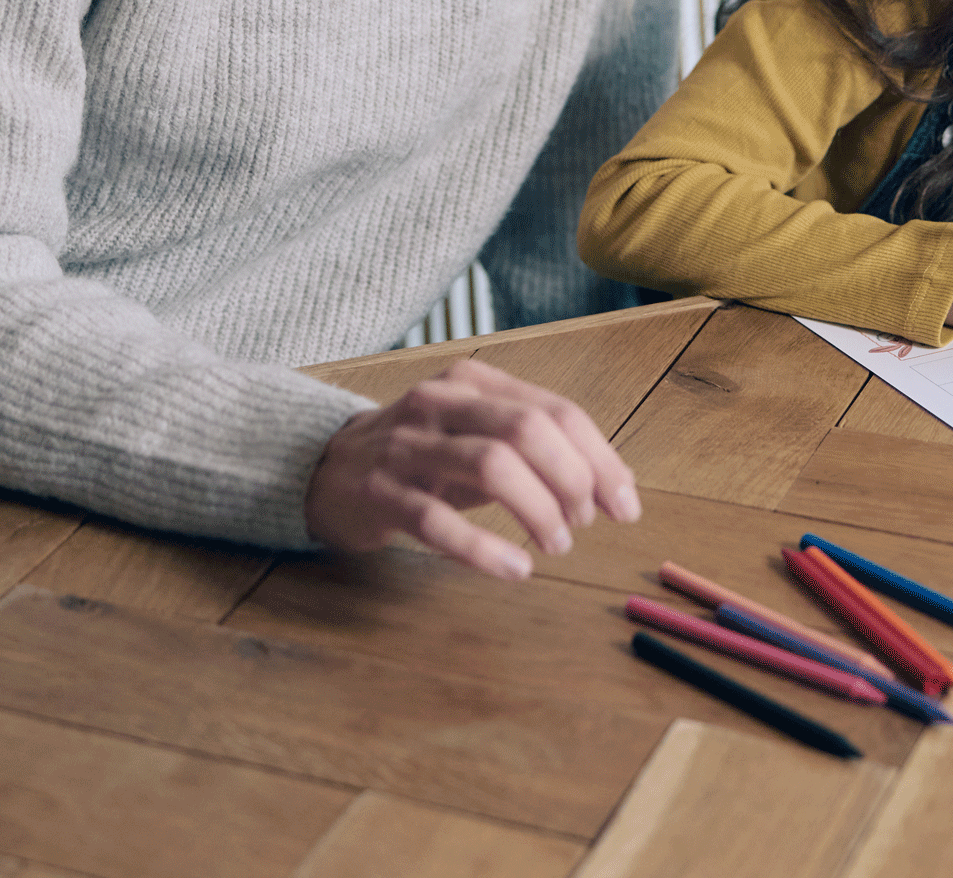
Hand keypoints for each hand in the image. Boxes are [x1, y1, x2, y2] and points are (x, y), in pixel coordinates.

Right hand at [304, 358, 640, 577]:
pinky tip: (514, 569)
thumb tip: (618, 483)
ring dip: (537, 510)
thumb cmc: (424, 456)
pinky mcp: (379, 493)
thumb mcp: (482, 438)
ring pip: (489, 465)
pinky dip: (482, 548)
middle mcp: (442, 403)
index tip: (625, 504)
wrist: (327, 468)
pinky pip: (436, 521)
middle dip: (572, 479)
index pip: (555, 411)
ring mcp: (407, 446)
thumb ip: (542, 451)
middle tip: (587, 523)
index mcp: (476, 383)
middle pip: (526, 430)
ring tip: (558, 545)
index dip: (599, 458)